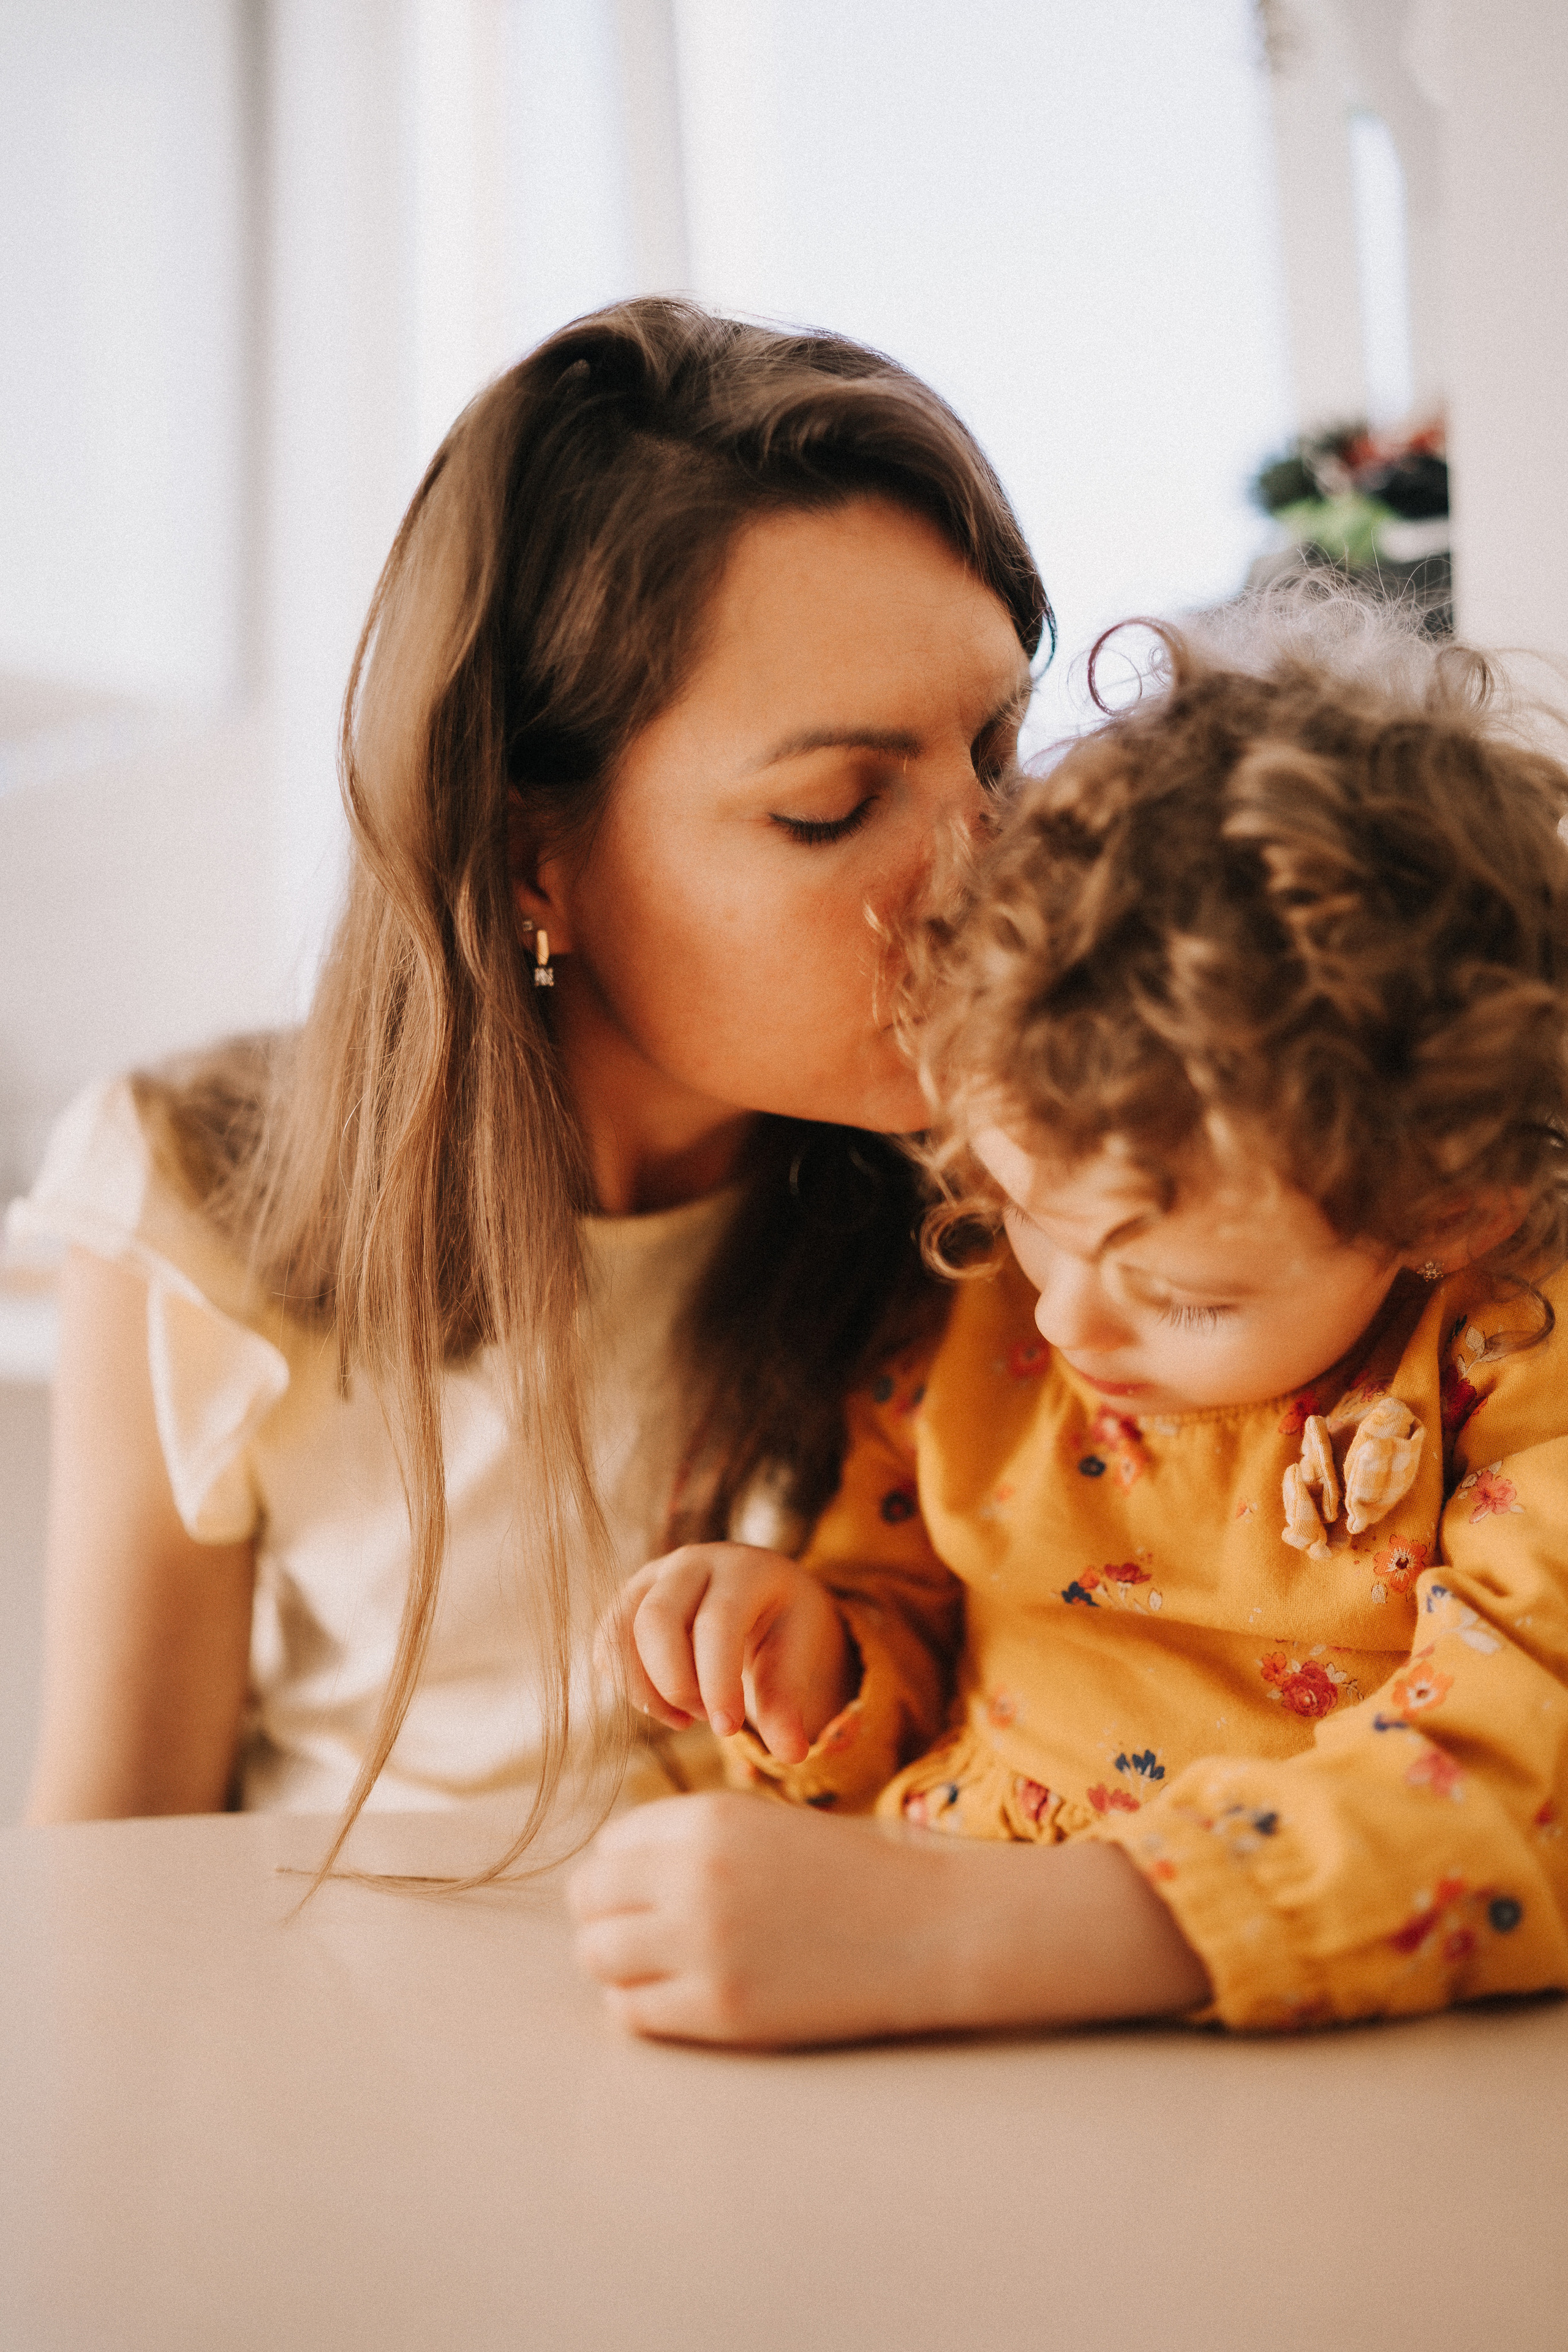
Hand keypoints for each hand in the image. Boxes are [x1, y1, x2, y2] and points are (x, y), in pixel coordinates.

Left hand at [568, 1792, 1212, 2046]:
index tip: (651, 1888)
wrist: (925, 1929)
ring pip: (597, 1956)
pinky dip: (642, 2007)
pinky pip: (631, 2012)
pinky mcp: (720, 2010)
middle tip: (643, 1931)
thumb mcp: (762, 1825)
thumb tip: (607, 1870)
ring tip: (658, 1964)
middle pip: (589, 1900)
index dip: (625, 1868)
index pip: (610, 1844)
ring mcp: (703, 1946)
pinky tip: (681, 1996)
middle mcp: (693, 1876)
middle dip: (607, 1914)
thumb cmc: (846, 1874)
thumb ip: (689, 1839)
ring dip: (618, 1961)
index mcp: (706, 1820)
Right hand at [606, 1543, 857, 1763]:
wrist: (763, 1591)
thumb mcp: (797, 1652)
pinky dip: (628, 1685)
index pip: (718, 1622)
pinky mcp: (628, 1599)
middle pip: (656, 1621)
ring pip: (619, 1633)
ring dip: (645, 1691)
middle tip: (708, 1719)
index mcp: (743, 1569)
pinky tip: (667, 1701)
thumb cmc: (783, 1623)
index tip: (728, 1729)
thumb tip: (791, 1755)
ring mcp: (652, 1577)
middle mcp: (691, 1563)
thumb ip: (786, 1701)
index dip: (717, 1681)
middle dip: (675, 1686)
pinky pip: (607, 1644)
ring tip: (688, 1716)